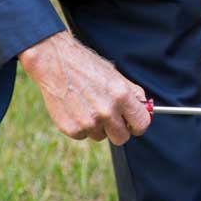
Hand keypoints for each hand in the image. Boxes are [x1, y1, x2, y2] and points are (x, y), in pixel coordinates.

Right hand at [18, 31, 150, 144]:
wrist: (55, 62)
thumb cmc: (86, 66)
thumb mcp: (115, 75)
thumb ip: (133, 93)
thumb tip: (145, 108)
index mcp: (121, 96)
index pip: (141, 124)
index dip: (138, 125)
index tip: (133, 123)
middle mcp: (107, 111)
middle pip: (122, 138)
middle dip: (118, 130)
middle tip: (110, 118)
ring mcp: (89, 122)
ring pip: (100, 136)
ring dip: (97, 127)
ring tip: (87, 106)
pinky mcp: (71, 129)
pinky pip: (83, 135)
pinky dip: (80, 126)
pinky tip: (75, 109)